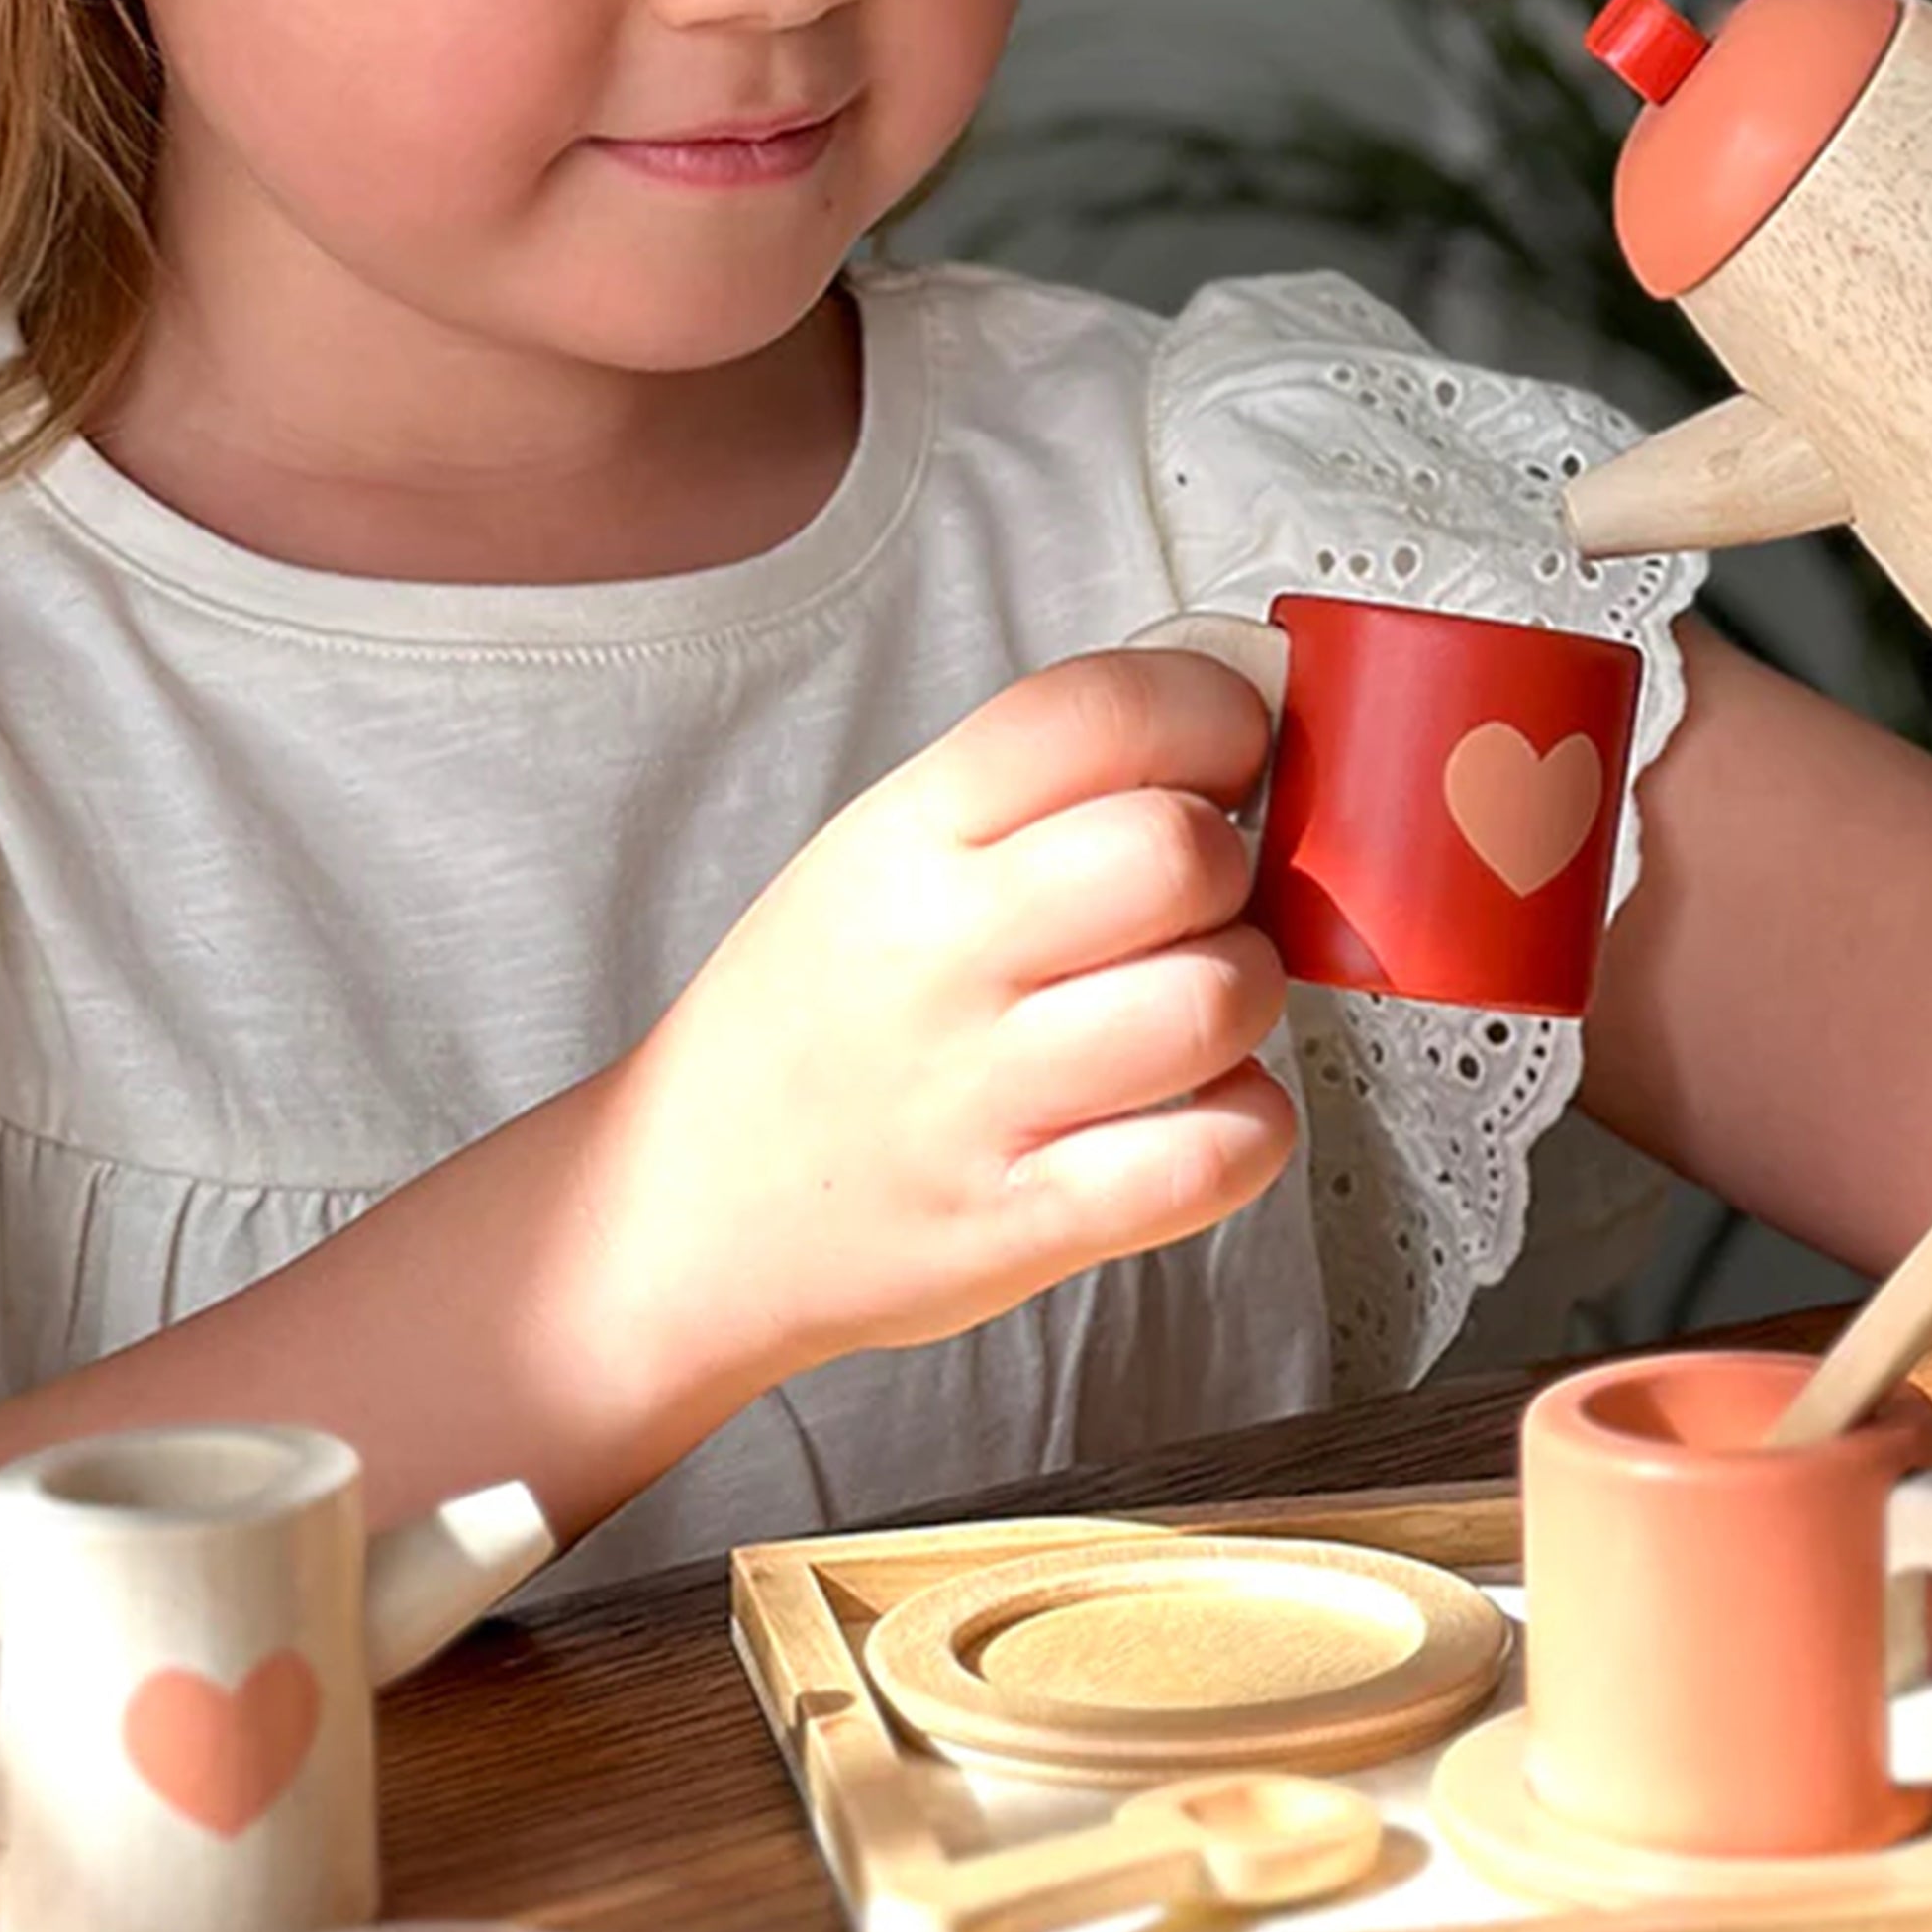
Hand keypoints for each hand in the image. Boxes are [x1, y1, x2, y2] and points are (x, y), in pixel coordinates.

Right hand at [605, 650, 1296, 1400]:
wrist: (685, 1207)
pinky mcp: (1020, 1223)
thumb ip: (1034, 792)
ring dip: (1246, 1000)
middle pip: (1180, 852)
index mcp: (908, 834)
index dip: (1211, 713)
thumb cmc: (812, 1021)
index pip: (1099, 709)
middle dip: (1234, 873)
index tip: (1229, 755)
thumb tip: (1229, 724)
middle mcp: (941, 953)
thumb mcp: (878, 856)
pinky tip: (1197, 1112)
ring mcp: (979, 1096)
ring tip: (1192, 1010)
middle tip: (1196, 907)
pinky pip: (1213, 1155)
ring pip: (1217, 1000)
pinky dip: (1245, 1129)